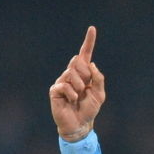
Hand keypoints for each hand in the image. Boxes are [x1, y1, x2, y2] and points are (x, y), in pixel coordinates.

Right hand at [49, 26, 105, 141]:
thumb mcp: (99, 94)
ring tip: (78, 97)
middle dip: (85, 76)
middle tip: (84, 90)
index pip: (85, 55)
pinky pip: (65, 85)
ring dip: (79, 87)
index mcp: (83, 74)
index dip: (88, 42)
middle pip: (79, 62)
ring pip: (72, 73)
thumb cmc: (89, 109)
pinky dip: (72, 94)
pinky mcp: (55, 90)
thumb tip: (91, 63)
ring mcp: (62, 81)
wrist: (80, 124)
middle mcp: (71, 74)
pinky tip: (71, 101)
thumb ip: (98, 78)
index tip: (92, 28)